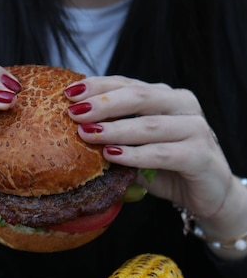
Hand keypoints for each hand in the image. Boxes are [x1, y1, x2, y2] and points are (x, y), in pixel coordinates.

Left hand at [65, 75, 246, 253]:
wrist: (208, 193)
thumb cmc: (167, 167)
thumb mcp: (137, 147)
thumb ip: (115, 135)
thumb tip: (73, 130)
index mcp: (166, 96)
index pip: (128, 84)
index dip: (98, 86)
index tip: (69, 93)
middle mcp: (182, 105)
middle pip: (139, 96)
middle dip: (103, 103)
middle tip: (75, 112)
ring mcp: (195, 129)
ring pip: (150, 124)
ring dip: (115, 129)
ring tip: (87, 134)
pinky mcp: (200, 156)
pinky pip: (163, 153)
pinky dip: (136, 155)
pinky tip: (112, 155)